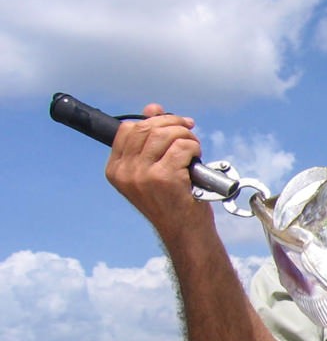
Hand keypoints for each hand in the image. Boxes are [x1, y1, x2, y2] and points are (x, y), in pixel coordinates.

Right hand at [105, 104, 209, 239]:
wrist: (184, 232)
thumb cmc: (172, 202)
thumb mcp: (155, 170)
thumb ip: (150, 140)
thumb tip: (152, 108)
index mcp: (116, 169)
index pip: (127, 129)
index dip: (152, 121)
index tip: (173, 124)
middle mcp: (125, 172)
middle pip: (146, 128)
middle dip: (173, 124)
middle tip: (189, 132)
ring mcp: (142, 175)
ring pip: (166, 134)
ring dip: (186, 136)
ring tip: (193, 149)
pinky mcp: (164, 178)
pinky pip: (182, 147)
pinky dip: (194, 148)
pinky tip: (196, 161)